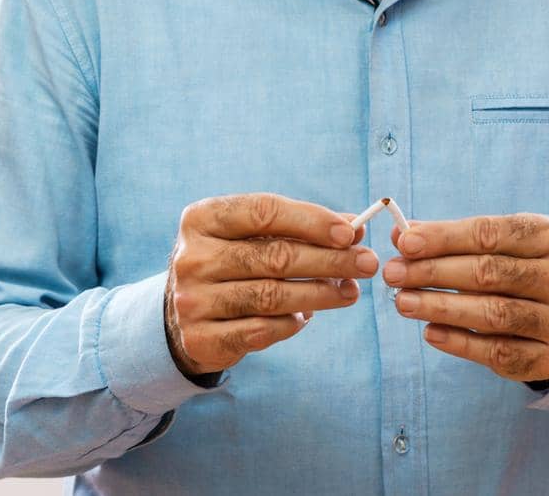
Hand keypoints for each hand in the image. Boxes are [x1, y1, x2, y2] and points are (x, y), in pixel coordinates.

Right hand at [164, 192, 377, 376]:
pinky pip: (261, 331)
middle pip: (274, 256)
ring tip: (350, 291)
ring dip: (321, 294)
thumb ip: (301, 228)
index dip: (311, 221)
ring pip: (272, 296)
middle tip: (366, 263)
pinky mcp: (201, 338)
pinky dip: (292, 323)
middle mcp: (193, 257)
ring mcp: (194, 299)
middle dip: (329, 260)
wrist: (182, 311)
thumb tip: (356, 228)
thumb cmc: (232, 261)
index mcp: (202, 218)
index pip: (264, 211)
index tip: (350, 232)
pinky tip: (308, 316)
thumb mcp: (255, 235)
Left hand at [384, 212, 548, 383]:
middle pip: (489, 272)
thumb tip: (401, 236)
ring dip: (440, 307)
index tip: (404, 243)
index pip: (489, 233)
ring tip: (403, 302)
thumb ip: (449, 240)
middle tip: (393, 274)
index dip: (443, 237)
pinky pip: (500, 351)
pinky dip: (461, 343)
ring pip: (493, 313)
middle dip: (433, 272)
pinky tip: (430, 333)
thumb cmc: (511, 269)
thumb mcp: (489, 245)